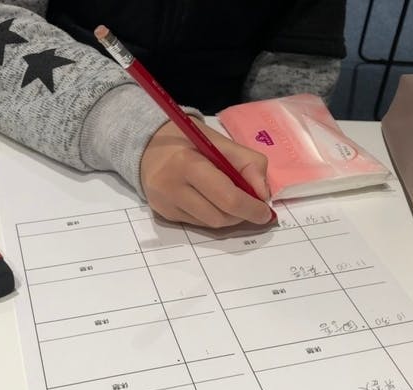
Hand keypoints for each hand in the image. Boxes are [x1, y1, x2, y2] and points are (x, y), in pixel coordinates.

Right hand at [140, 118, 273, 227]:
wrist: (147, 146)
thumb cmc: (189, 141)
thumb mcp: (221, 142)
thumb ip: (248, 163)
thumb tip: (263, 195)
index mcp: (188, 163)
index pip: (227, 197)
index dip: (251, 208)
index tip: (265, 211)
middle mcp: (172, 188)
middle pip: (219, 217)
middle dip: (242, 215)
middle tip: (253, 208)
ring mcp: (165, 204)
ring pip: (210, 224)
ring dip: (228, 218)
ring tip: (231, 201)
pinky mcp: (163, 214)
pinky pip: (197, 223)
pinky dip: (212, 216)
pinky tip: (211, 201)